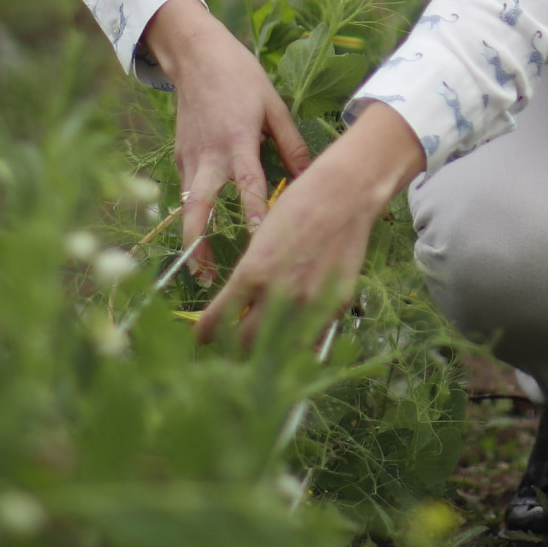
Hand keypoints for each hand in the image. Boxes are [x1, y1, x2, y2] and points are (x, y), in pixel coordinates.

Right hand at [141, 0, 309, 282]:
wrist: (197, 55)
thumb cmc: (241, 78)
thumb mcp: (274, 106)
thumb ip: (292, 145)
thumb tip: (312, 179)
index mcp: (238, 140)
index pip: (248, 187)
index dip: (256, 217)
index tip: (263, 246)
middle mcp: (209, 154)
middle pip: (198, 207)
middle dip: (200, 244)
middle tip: (208, 279)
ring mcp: (189, 157)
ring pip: (187, 205)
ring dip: (193, 238)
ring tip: (203, 272)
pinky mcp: (179, 157)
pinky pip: (186, 191)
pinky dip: (193, 215)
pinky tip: (204, 235)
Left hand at [195, 102, 422, 349]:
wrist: (344, 195)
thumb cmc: (298, 206)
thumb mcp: (262, 241)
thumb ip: (251, 277)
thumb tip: (238, 305)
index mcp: (252, 273)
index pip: (218, 319)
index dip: (206, 333)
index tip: (203, 337)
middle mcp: (278, 294)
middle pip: (245, 342)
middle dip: (233, 347)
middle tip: (230, 345)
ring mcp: (309, 303)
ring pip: (278, 348)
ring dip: (265, 351)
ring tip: (259, 350)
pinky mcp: (334, 305)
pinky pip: (311, 339)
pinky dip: (298, 345)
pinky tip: (292, 344)